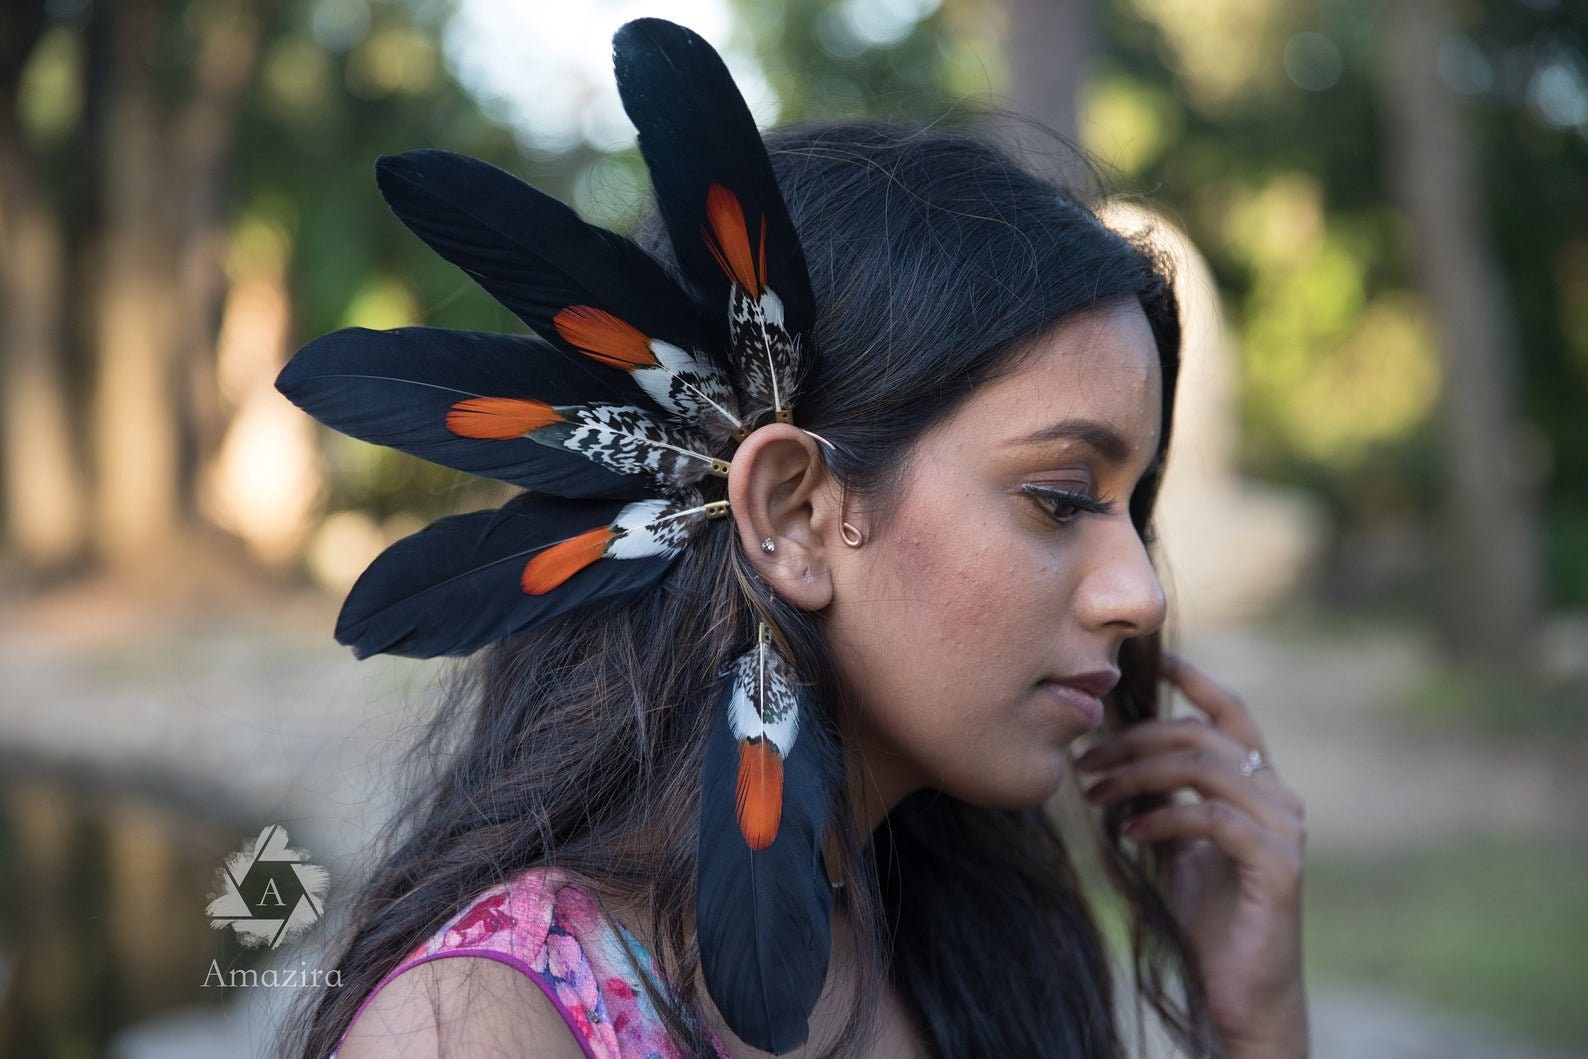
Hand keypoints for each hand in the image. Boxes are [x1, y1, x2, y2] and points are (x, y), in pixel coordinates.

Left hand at [1076, 653, 1307, 1057]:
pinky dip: (1162, 816)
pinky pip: (1211, 817)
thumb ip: (1164, 796)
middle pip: (1201, 737)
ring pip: (1204, 768)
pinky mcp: (1278, 865)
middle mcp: (1279, 799)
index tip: (1148, 659)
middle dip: (1134, 740)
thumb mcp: (1176, 842)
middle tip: (1084, 761)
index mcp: (1259, 787)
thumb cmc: (1207, 915)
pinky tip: (1128, 831)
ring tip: (1095, 794)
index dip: (1193, 680)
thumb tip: (1120, 755)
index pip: (1230, 714)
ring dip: (1137, 774)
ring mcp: (1285, 830)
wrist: (1240, 991)